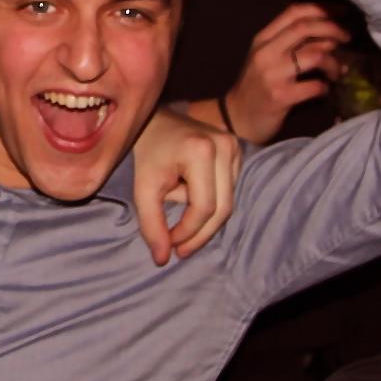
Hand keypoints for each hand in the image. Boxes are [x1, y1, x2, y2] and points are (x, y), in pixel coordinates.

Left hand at [132, 109, 240, 265]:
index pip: (204, 207)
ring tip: (179, 215)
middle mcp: (225, 145)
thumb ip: (151, 224)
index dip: (188, 232)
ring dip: (202, 216)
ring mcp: (234, 145)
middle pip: (222, 208)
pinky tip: (189, 200)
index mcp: (202, 151)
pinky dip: (210, 202)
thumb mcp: (143, 189)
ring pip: (227, 201)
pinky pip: (229, 190)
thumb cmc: (146, 153)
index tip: (171, 243)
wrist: (154, 120)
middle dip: (200, 232)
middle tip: (180, 248)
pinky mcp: (237, 149)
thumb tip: (162, 260)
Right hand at [223, 3, 350, 142]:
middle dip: (333, 29)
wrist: (238, 118)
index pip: (294, 13)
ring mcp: (273, 74)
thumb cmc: (256, 85)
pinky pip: (315, 86)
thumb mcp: (266, 57)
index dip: (322, 9)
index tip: (340, 13)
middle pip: (305, 28)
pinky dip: (325, 87)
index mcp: (263, 39)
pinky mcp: (281, 96)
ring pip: (315, 55)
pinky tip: (324, 90)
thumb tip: (329, 34)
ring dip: (334, 61)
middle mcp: (266, 52)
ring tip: (337, 71)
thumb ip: (289, 42)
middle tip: (347, 38)